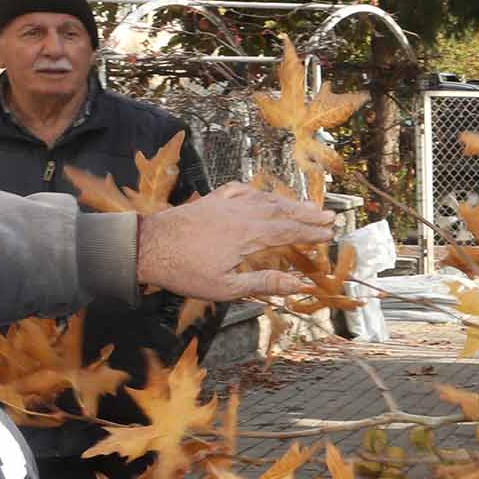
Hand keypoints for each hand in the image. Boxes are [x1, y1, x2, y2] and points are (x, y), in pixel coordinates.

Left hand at [136, 184, 336, 300]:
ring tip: (306, 206)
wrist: (148, 247)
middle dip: (308, 214)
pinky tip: (261, 193)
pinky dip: (256, 191)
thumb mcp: (227, 287)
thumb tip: (298, 285)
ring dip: (288, 202)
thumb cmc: (185, 271)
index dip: (312, 232)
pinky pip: (240, 190)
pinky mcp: (211, 201)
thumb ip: (265, 284)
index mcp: (248, 234)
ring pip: (265, 198)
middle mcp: (241, 213)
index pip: (289, 231)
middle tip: (329, 216)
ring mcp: (225, 204)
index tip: (329, 234)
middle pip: (282, 211)